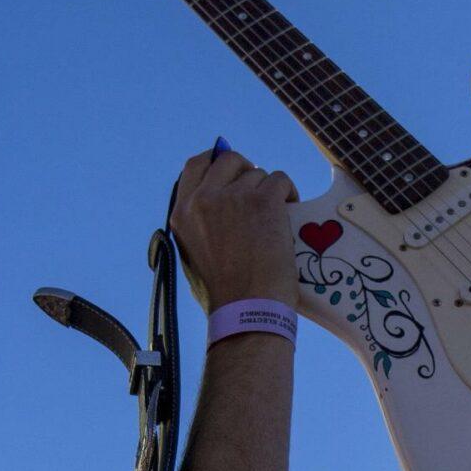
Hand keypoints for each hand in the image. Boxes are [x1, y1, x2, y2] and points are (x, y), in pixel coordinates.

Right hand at [170, 143, 298, 308]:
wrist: (247, 310)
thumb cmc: (225, 293)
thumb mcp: (194, 251)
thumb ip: (201, 220)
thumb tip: (221, 192)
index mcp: (181, 212)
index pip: (196, 165)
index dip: (216, 160)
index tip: (231, 167)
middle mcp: (203, 199)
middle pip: (229, 160)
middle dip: (247, 171)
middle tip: (259, 192)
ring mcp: (232, 197)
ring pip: (258, 174)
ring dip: (269, 192)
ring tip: (274, 220)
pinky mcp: (262, 201)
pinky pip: (280, 180)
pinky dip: (288, 195)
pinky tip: (289, 215)